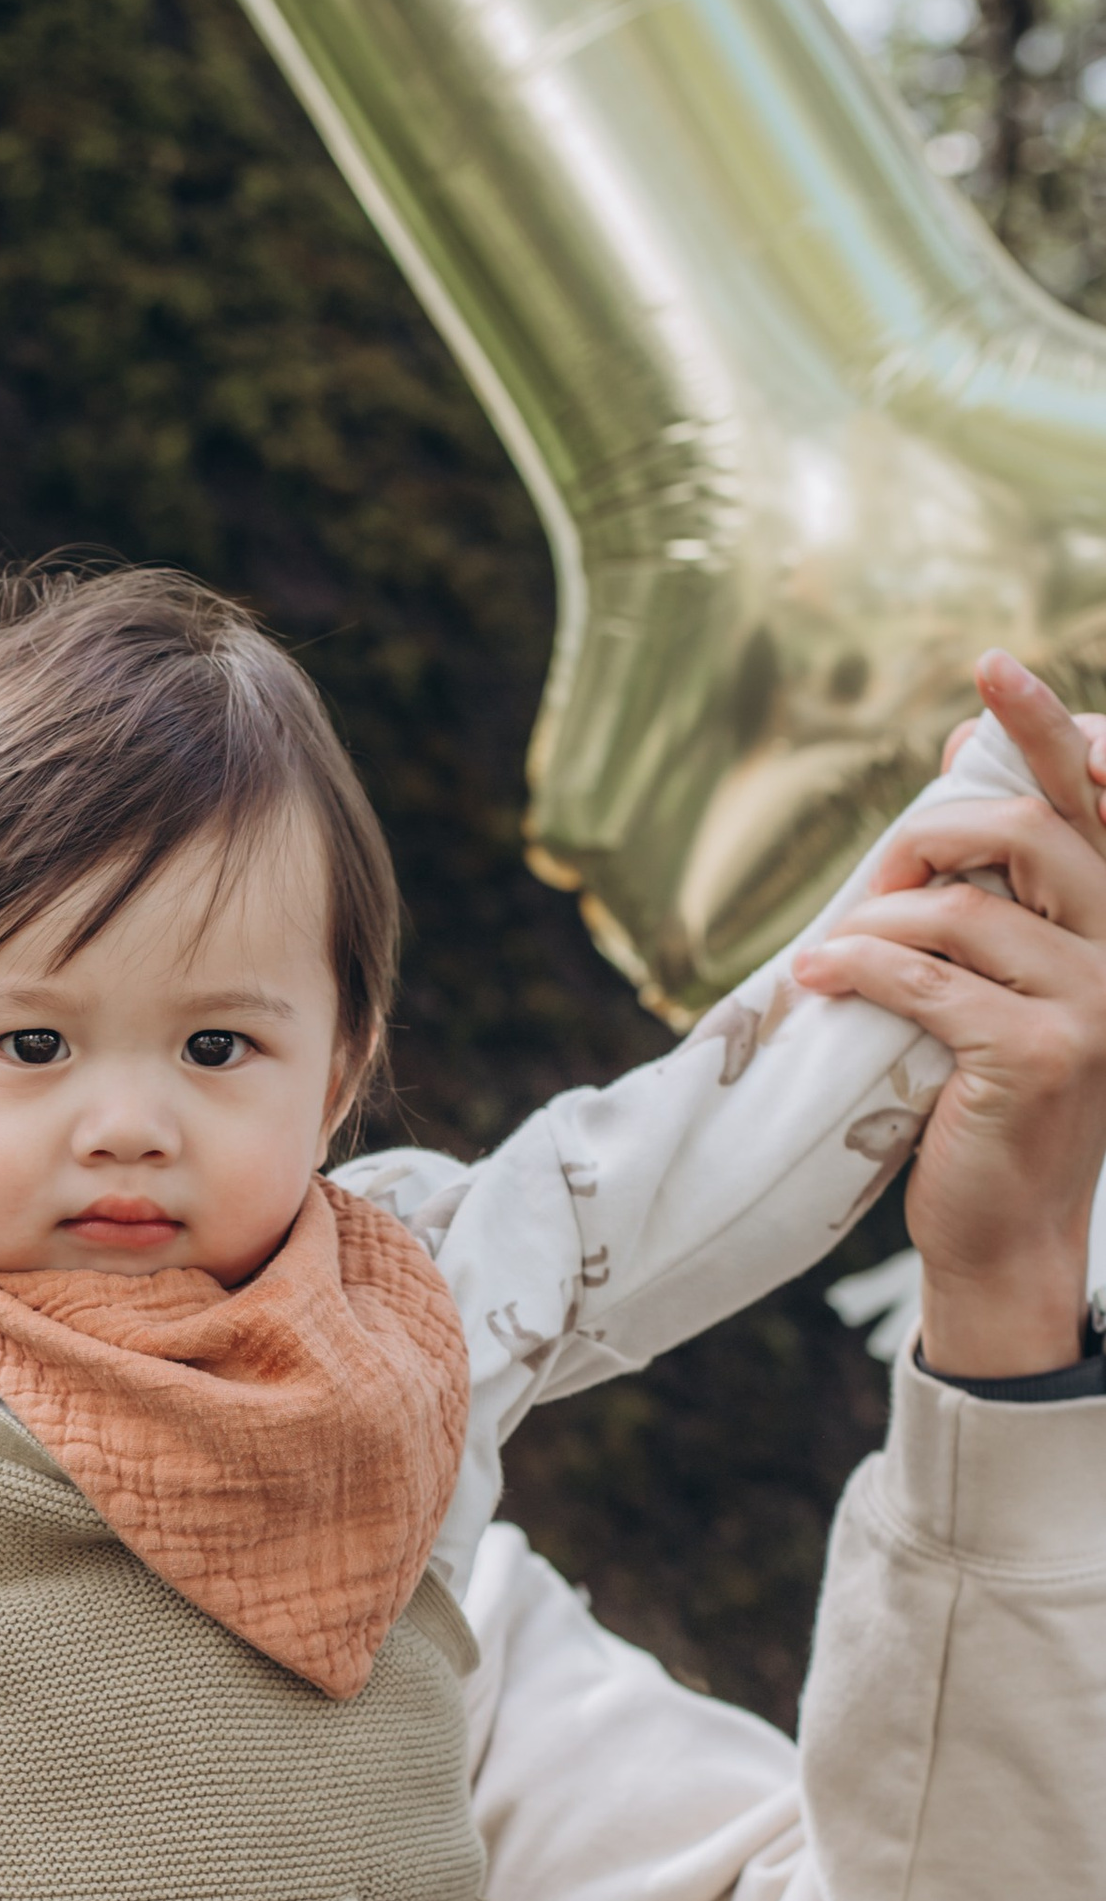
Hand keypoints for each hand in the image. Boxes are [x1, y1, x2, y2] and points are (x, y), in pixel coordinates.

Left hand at [793, 651, 1105, 1376]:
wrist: (1006, 1231)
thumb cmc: (990, 1100)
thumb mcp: (1000, 980)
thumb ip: (995, 884)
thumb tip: (954, 760)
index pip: (1099, 796)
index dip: (1048, 726)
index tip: (989, 668)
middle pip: (1032, 828)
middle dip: (932, 829)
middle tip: (876, 874)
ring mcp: (1095, 1001)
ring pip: (967, 908)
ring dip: (881, 918)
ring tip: (838, 949)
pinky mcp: (1042, 1053)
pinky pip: (930, 980)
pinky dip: (863, 969)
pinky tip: (822, 976)